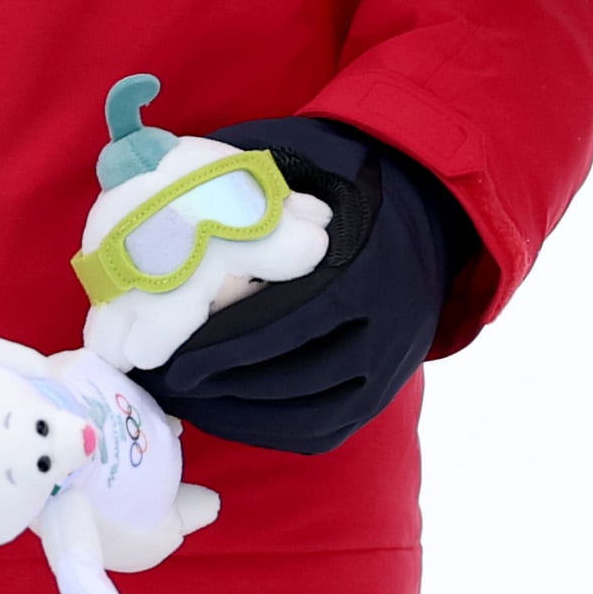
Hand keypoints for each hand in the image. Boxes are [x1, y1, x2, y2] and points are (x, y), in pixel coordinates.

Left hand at [136, 116, 471, 456]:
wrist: (427, 210)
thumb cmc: (346, 181)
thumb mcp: (309, 162)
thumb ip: (251, 181)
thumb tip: (166, 180)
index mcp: (367, 268)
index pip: (290, 320)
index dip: (228, 345)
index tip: (173, 357)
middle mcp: (388, 325)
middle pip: (294, 372)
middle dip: (222, 386)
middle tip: (165, 384)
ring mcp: (389, 367)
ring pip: (306, 411)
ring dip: (240, 414)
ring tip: (186, 401)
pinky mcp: (381, 395)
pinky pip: (322, 431)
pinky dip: (270, 430)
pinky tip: (226, 416)